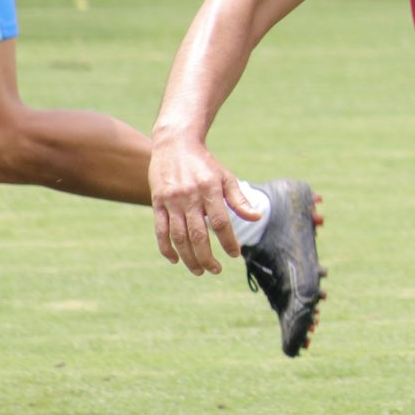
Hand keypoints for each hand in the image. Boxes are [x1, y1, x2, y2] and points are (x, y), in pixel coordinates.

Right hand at [150, 136, 261, 275]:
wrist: (175, 144)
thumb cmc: (205, 164)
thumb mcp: (226, 177)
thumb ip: (239, 199)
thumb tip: (256, 217)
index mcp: (210, 190)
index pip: (221, 222)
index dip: (228, 241)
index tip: (234, 255)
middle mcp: (190, 197)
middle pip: (199, 235)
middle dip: (207, 257)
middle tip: (216, 270)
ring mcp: (171, 201)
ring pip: (179, 237)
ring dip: (189, 257)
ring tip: (199, 270)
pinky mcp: (157, 203)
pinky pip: (160, 230)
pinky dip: (166, 248)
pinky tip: (176, 260)